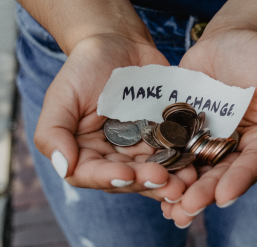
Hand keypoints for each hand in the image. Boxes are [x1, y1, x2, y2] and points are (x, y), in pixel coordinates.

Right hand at [34, 33, 196, 200]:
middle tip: (166, 182)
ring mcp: (140, 147)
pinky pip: (173, 152)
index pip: (92, 174)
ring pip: (154, 171)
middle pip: (128, 178)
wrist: (119, 45)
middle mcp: (113, 155)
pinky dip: (184, 159)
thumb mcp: (62, 96)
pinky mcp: (163, 136)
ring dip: (171, 179)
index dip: (109, 178)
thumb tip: (64, 166)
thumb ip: (53, 132)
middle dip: (146, 182)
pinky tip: (195, 163)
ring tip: (186, 181)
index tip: (127, 174)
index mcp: (85, 151)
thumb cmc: (85, 68)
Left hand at [162, 30, 256, 225]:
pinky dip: (166, 166)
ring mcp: (209, 141)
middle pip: (222, 174)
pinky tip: (152, 181)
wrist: (228, 41)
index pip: (254, 164)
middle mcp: (237, 148)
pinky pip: (175, 150)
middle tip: (188, 208)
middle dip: (206, 192)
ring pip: (197, 169)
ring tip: (169, 209)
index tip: (224, 195)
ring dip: (183, 189)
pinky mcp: (186, 132)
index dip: (240, 180)